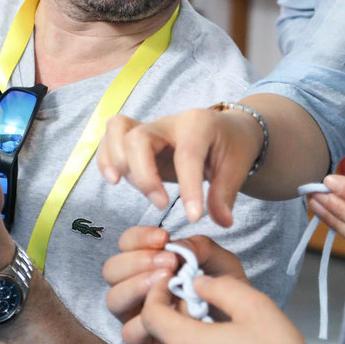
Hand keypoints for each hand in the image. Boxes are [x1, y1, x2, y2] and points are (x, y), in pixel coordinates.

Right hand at [98, 107, 261, 226]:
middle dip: (145, 177)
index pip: (186, 155)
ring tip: (140, 191)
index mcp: (198, 124)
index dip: (188, 188)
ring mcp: (150, 126)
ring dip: (121, 164)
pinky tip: (116, 180)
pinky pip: (110, 137)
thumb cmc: (232, 147)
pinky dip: (106, 158)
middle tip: (162, 204)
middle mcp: (169, 121)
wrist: (227, 131)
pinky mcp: (137, 136)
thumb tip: (220, 222)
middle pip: (138, 139)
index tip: (194, 217)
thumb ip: (225, 195)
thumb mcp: (238, 168)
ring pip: (118, 131)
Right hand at [104, 226, 247, 343]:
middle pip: (111, 270)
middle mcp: (136, 290)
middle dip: (137, 261)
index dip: (139, 238)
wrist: (241, 335)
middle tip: (168, 263)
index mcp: (149, 265)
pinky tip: (170, 313)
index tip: (164, 238)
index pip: (126, 244)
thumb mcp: (222, 266)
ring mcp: (136, 317)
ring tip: (167, 283)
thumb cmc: (226, 297)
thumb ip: (202, 248)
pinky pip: (129, 331)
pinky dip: (147, 320)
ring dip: (136, 286)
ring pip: (113, 300)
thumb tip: (177, 245)